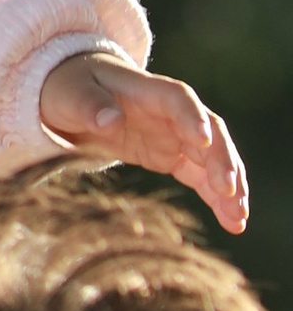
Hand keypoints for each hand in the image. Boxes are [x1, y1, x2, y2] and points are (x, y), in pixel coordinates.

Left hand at [37, 49, 248, 233]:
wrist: (74, 96)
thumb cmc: (71, 89)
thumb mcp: (71, 94)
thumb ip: (90, 106)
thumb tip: (109, 120)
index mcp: (149, 90)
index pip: (179, 100)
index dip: (193, 118)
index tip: (203, 140)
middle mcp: (172, 113)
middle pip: (209, 131)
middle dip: (221, 159)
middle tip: (228, 190)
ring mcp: (176, 135)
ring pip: (213, 158)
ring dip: (229, 185)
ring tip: (238, 217)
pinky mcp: (173, 157)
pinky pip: (202, 176)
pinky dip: (218, 197)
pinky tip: (233, 221)